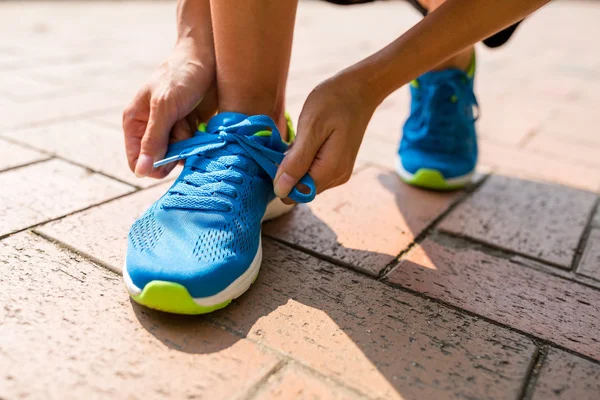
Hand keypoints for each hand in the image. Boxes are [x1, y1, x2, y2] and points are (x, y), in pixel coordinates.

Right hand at [122, 39, 216, 178]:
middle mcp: (150, 130)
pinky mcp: (189, 130)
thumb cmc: (182, 77)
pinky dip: (198, 140)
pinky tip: (199, 122)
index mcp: (134, 123)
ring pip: (178, 156)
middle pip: (161, 161)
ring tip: (189, 118)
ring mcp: (171, 131)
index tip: (172, 157)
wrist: (208, 59)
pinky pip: (192, 148)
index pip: (137, 162)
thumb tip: (141, 172)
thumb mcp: (164, 108)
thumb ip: (154, 140)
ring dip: (188, 143)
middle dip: (174, 150)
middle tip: (182, 128)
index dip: (153, 166)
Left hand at [274, 72, 377, 202]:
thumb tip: (280, 191)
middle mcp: (337, 177)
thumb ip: (296, 161)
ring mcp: (339, 172)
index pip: (295, 195)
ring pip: (306, 181)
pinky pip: (313, 172)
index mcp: (330, 170)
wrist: (360, 88)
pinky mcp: (338, 165)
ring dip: (294, 166)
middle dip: (287, 174)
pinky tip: (303, 142)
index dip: (279, 181)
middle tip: (286, 144)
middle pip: (301, 190)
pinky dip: (303, 162)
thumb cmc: (334, 101)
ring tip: (297, 141)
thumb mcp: (311, 128)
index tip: (274, 158)